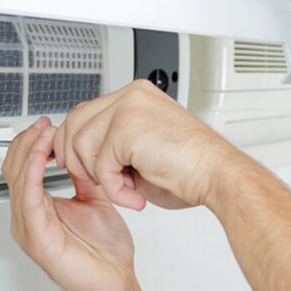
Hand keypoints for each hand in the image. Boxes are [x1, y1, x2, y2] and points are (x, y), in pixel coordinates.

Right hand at [3, 116, 135, 290]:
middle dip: (28, 142)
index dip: (31, 143)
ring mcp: (29, 229)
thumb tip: (79, 150)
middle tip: (45, 124)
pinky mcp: (38, 239)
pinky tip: (42, 157)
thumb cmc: (105, 251)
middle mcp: (29, 217)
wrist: (116, 283)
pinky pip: (29, 200)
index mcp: (38, 209)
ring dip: (30, 153)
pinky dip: (33, 175)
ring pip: (18, 181)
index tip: (48, 124)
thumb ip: (83, 176)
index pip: (22, 168)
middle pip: (14, 170)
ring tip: (46, 134)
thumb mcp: (94, 199)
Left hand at [52, 80, 238, 210]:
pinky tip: (135, 194)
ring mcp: (128, 107)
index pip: (86, 112)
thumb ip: (113, 146)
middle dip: (76, 158)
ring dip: (100, 177)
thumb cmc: (190, 169)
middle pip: (76, 122)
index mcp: (136, 97)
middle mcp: (131, 96)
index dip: (73, 141)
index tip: (72, 162)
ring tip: (127, 189)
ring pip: (82, 145)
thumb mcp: (142, 150)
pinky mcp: (126, 127)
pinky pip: (100, 165)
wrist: (218, 175)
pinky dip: (114, 189)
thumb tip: (84, 157)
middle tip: (95, 181)